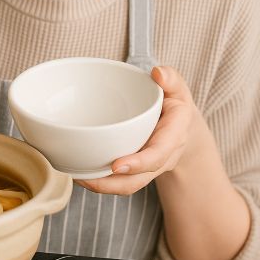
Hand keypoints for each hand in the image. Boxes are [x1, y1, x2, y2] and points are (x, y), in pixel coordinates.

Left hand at [77, 66, 201, 194]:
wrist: (182, 127)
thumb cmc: (175, 104)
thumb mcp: (177, 87)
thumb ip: (171, 78)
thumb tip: (158, 73)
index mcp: (174, 135)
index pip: (158, 153)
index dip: (139, 162)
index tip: (116, 165)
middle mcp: (163, 156)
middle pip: (140, 178)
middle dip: (113, 182)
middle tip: (86, 177)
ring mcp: (149, 167)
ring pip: (128, 185)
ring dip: (103, 186)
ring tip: (78, 178)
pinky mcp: (137, 171)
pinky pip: (121, 183)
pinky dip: (102, 182)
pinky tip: (82, 174)